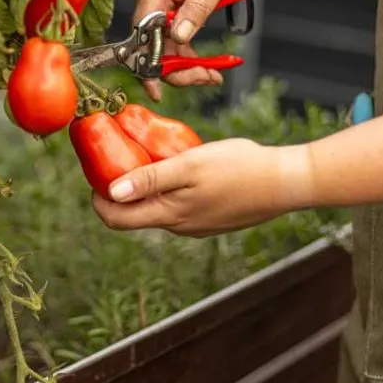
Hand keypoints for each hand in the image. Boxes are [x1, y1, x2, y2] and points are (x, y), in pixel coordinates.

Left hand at [91, 139, 314, 237]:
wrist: (286, 181)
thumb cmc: (239, 168)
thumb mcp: (189, 165)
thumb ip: (150, 179)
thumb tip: (111, 193)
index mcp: (169, 216)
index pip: (116, 220)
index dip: (98, 198)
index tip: (97, 170)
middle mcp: (179, 227)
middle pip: (134, 215)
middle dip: (120, 190)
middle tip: (121, 156)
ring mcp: (197, 225)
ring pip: (158, 210)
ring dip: (146, 187)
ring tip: (151, 155)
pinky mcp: (211, 218)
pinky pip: (179, 207)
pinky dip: (169, 189)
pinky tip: (181, 166)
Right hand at [133, 0, 252, 100]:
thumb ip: (195, 10)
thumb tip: (178, 38)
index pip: (141, 36)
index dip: (148, 65)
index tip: (159, 90)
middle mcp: (151, 1)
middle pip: (152, 48)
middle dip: (177, 70)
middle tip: (208, 78)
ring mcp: (160, 8)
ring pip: (164, 50)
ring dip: (187, 67)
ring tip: (214, 75)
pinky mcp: (171, 12)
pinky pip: (174, 43)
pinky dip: (190, 57)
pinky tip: (210, 66)